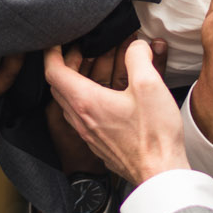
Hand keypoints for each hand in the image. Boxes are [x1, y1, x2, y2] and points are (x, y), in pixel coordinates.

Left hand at [45, 41, 187, 184]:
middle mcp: (81, 118)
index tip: (59, 39)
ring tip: (104, 64)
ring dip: (83, 78)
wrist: (159, 174)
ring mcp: (89, 132)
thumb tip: (136, 46)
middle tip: (85, 48)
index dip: (52, 51)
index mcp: (85, 101)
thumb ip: (139, 57)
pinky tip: (114, 90)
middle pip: (61, 84)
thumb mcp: (149, 85)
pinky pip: (87, 112)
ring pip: (74, 99)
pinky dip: (93, 95)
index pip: (53, 71)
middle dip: (71, 62)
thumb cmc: (153, 135)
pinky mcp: (101, 141)